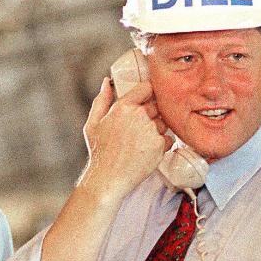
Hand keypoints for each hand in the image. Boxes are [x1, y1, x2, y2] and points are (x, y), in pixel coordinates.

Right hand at [79, 77, 169, 202]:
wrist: (108, 179)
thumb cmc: (99, 152)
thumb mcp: (93, 123)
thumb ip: (102, 100)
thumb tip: (106, 82)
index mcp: (123, 107)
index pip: (146, 88)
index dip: (146, 95)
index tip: (144, 102)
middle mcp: (139, 116)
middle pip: (156, 106)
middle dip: (151, 115)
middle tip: (139, 129)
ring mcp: (151, 131)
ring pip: (163, 123)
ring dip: (157, 130)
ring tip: (141, 142)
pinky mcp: (159, 146)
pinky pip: (168, 138)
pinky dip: (161, 144)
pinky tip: (146, 151)